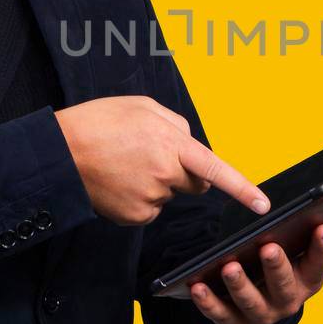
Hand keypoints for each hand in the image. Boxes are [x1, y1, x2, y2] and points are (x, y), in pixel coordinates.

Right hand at [54, 95, 269, 225]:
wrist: (58, 153)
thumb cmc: (99, 123)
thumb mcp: (143, 107)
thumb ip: (176, 125)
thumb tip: (191, 144)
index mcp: (172, 144)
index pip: (216, 170)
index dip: (243, 189)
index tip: (263, 205)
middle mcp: (165, 174)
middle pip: (194, 183)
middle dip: (184, 173)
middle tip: (149, 156)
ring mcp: (150, 198)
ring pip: (167, 195)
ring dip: (155, 183)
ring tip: (123, 165)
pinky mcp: (135, 216)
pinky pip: (149, 209)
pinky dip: (138, 199)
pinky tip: (118, 182)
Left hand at [189, 225, 322, 323]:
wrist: (258, 294)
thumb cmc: (275, 260)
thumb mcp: (290, 248)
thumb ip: (294, 232)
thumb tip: (298, 205)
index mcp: (307, 280)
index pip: (320, 264)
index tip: (322, 226)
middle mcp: (288, 301)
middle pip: (284, 286)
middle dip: (276, 267)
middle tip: (269, 247)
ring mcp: (262, 314)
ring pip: (251, 302)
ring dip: (240, 285)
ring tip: (229, 267)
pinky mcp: (236, 322)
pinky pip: (221, 314)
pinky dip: (208, 302)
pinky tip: (197, 286)